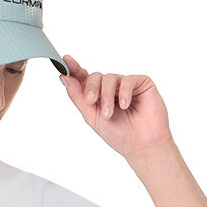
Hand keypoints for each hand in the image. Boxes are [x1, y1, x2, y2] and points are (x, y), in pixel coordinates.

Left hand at [59, 54, 174, 161]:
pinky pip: (128, 79)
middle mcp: (112, 89)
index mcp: (98, 97)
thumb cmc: (119, 135)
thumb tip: (64, 78)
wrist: (142, 146)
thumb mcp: (92, 117)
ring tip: (109, 114)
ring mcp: (127, 85)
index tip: (66, 60)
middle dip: (91, 88)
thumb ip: (78, 98)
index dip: (75, 69)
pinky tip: (125, 105)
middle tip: (91, 101)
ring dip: (107, 96)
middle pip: (95, 76)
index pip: (84, 79)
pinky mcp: (142, 83)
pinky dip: (125, 92)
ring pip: (110, 78)